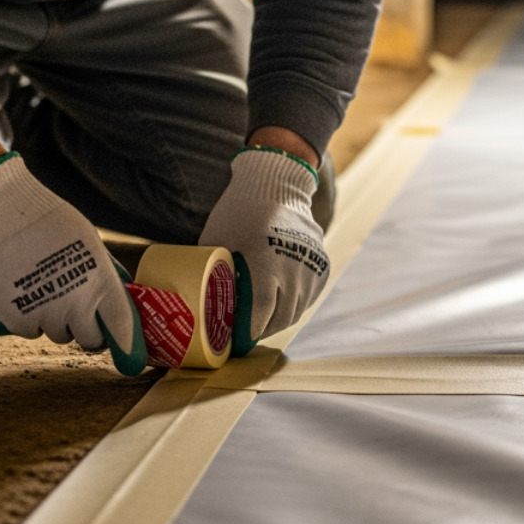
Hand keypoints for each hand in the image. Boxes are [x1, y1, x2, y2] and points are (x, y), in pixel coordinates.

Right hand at [0, 152, 146, 375]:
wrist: (0, 211)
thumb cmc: (49, 222)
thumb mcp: (90, 244)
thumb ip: (105, 275)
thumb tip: (120, 298)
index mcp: (100, 284)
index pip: (121, 328)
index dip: (126, 343)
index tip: (128, 354)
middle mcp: (75, 305)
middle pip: (89, 340)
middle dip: (85, 328)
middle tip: (75, 310)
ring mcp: (44, 314)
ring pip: (56, 334)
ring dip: (54, 321)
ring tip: (44, 289)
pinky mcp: (13, 318)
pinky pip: (27, 330)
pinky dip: (26, 317)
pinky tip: (21, 291)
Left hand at [199, 146, 329, 340]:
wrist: (276, 184)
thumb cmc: (239, 211)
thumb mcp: (218, 240)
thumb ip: (214, 271)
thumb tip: (201, 300)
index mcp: (265, 261)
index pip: (263, 311)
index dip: (251, 330)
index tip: (239, 340)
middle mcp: (294, 267)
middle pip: (283, 315)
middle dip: (265, 330)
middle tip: (247, 336)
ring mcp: (311, 265)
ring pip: (299, 308)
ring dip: (280, 320)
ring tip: (263, 324)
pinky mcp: (321, 262)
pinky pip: (310, 295)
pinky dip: (295, 305)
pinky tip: (280, 307)